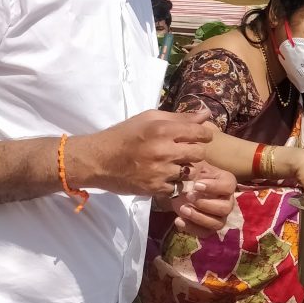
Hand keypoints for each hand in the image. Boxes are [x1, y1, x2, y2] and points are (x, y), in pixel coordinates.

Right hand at [71, 110, 212, 195]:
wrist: (98, 160)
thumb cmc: (124, 135)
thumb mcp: (149, 118)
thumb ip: (179, 117)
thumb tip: (206, 114)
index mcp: (163, 130)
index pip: (199, 132)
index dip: (204, 135)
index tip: (200, 137)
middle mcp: (164, 151)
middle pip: (199, 154)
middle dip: (195, 152)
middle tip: (186, 151)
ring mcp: (160, 171)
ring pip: (190, 172)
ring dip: (185, 169)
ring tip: (172, 164)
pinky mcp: (155, 188)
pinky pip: (177, 187)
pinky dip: (173, 182)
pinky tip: (163, 176)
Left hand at [160, 162, 235, 237]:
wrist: (178, 187)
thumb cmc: (189, 174)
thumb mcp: (192, 166)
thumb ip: (193, 168)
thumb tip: (190, 170)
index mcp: (226, 182)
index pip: (228, 186)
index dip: (214, 187)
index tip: (196, 185)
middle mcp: (227, 200)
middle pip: (225, 208)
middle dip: (206, 204)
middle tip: (188, 197)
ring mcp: (219, 216)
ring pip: (217, 223)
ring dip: (199, 218)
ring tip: (182, 209)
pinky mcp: (209, 227)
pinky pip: (205, 233)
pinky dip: (191, 228)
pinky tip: (178, 220)